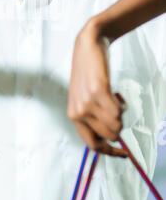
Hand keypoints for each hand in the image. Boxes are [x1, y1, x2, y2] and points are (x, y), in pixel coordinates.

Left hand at [67, 19, 127, 156]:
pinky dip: (123, 103)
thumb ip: (92, 117)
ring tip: (113, 97)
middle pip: (110, 136)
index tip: (124, 154)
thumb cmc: (88, 73)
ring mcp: (87, 102)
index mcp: (74, 116)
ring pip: (117, 124)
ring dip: (121, 112)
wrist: (87, 46)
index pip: (93, 145)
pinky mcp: (98, 91)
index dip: (111, 152)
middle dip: (119, 125)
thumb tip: (112, 139)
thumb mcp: (83, 98)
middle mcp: (78, 112)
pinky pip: (119, 110)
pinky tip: (116, 92)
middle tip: (115, 108)